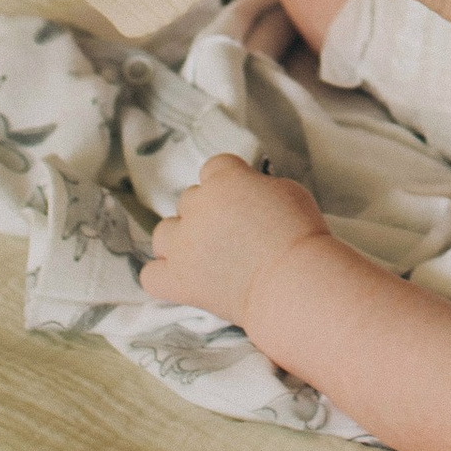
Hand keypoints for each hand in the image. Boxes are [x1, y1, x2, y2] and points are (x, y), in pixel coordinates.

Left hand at [140, 155, 328, 326]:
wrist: (291, 282)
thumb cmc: (299, 235)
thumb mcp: (288, 191)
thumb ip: (257, 186)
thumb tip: (248, 194)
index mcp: (223, 179)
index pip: (214, 168)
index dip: (229, 183)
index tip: (242, 199)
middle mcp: (196, 206)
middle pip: (190, 200)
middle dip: (208, 213)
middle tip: (234, 234)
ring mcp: (182, 244)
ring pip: (164, 232)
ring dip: (180, 239)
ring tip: (204, 256)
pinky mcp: (177, 279)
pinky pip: (151, 274)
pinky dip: (163, 276)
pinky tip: (183, 279)